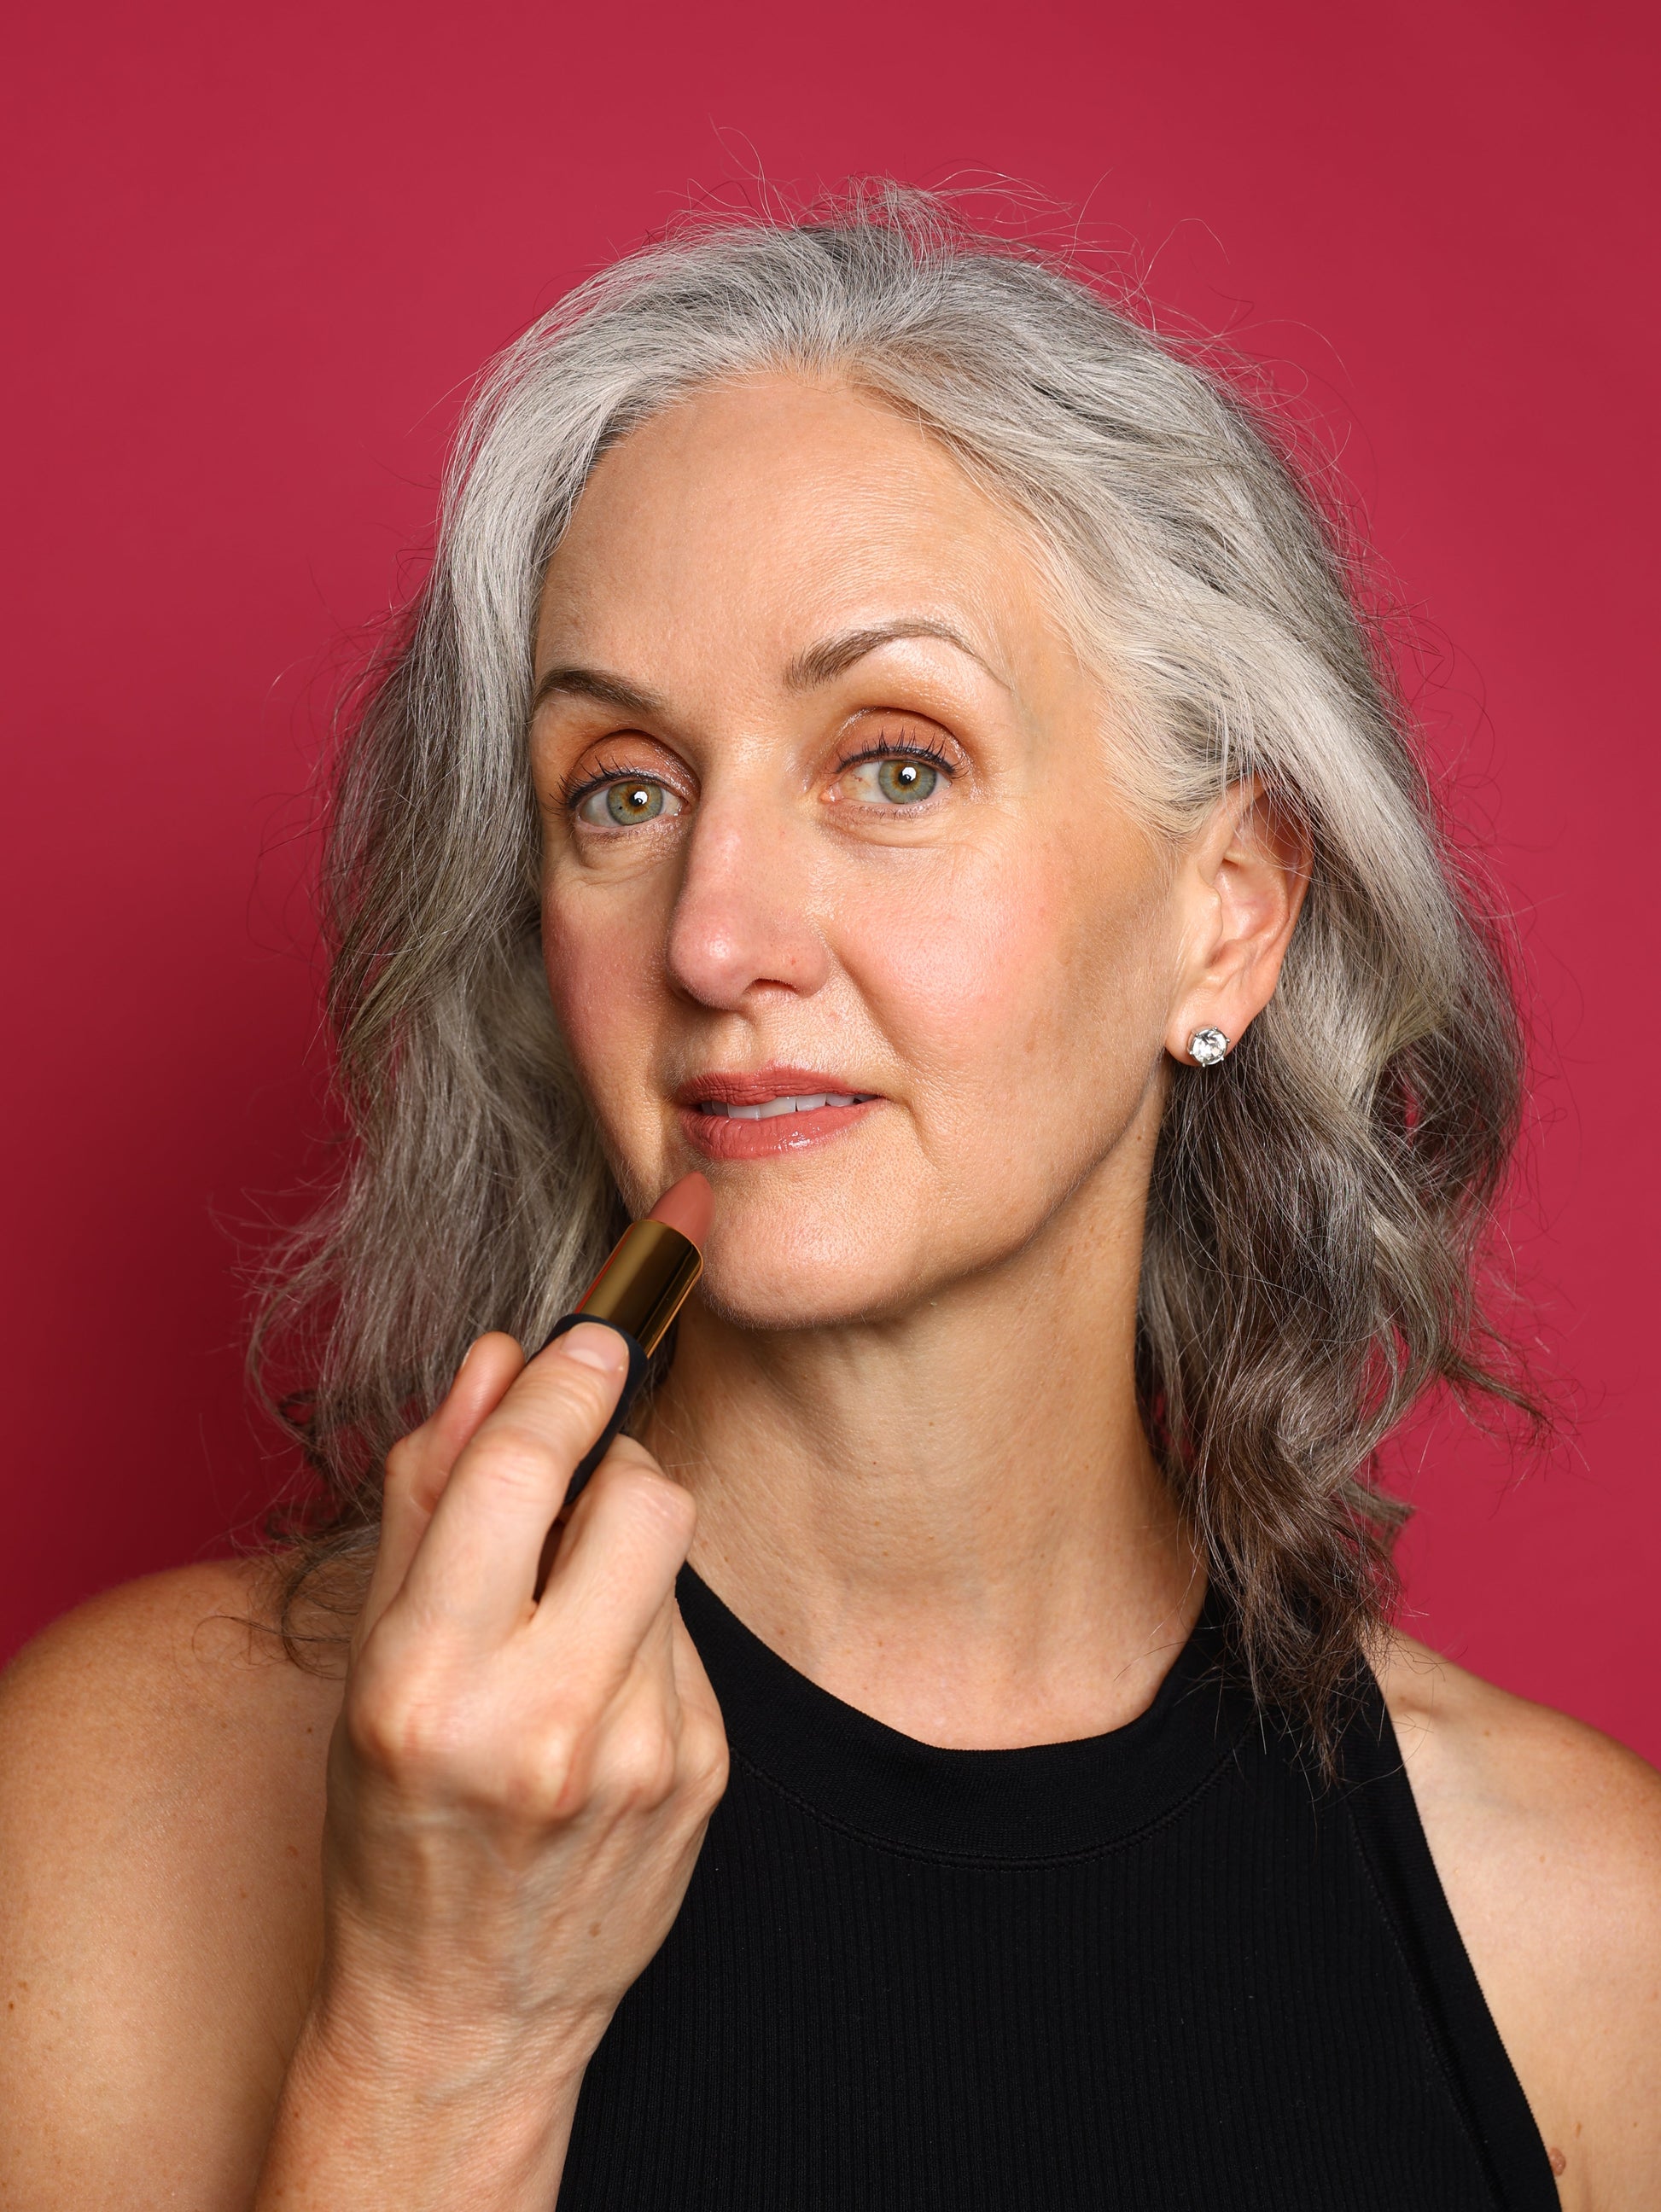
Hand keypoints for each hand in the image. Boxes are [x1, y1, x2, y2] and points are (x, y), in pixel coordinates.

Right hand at [259, 1326, 727, 2208]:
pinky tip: (598, 1695)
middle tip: (569, 1498)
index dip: (568, 1380)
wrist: (466, 2009)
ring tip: (563, 1627)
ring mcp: (640, 1756)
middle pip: (645, 1496)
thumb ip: (429, 1493)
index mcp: (427, 1686)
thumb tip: (498, 1358)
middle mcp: (542, 1724)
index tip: (595, 1331)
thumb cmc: (394, 1821)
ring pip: (676, 1556)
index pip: (522, 1476)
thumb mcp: (371, 1660)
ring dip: (624, 1553)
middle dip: (614, 1466)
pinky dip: (648, 1630)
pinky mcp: (704, 1774)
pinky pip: (694, 1635)